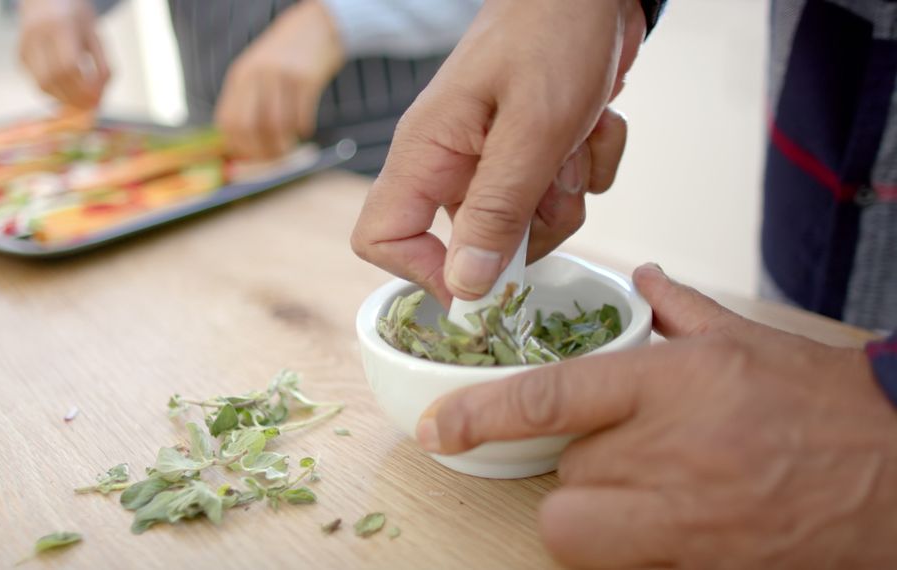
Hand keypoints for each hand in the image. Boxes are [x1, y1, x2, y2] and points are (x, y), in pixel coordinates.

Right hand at [18, 0, 110, 108]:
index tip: (98, 100)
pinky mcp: (20, 56)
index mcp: (59, 26)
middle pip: (52, 79)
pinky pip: (38, 83)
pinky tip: (69, 92)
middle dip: (74, 99)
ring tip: (82, 103)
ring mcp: (25, 46)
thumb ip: (102, 65)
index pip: (68, 66)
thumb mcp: (95, 34)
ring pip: (42, 86)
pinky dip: (55, 93)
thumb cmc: (75, 15)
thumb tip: (100, 98)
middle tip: (91, 107)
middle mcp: (37, 36)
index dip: (83, 88)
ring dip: (64, 100)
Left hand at [214, 0, 344, 158]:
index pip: (228, 122)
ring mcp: (280, 77)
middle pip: (250, 128)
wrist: (315, 27)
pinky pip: (301, 118)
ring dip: (284, 144)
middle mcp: (256, 76)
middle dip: (262, 151)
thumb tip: (243, 144)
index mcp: (240, 76)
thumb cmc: (285, 57)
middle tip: (274, 156)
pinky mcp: (305, 80)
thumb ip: (247, 100)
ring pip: (276, 126)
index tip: (252, 156)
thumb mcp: (257, 71)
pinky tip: (305, 129)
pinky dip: (303, 130)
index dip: (238, 146)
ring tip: (291, 145)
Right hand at [350, 0, 643, 306]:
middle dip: (529, 227)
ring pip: (525, 227)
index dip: (426, 272)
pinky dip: (588, 168)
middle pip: (473, 245)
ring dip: (567, 192)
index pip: (381, 238)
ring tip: (577, 137)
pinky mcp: (529, 157)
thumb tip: (466, 286)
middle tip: (557, 179)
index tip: (486, 281)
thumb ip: (497, 211)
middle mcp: (450, 163)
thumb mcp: (532, 129)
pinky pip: (561, 198)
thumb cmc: (553, 31)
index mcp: (425, 153)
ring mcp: (489, 161)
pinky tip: (592, 125)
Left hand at [418, 264, 896, 568]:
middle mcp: (666, 456)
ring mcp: (684, 522)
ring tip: (633, 491)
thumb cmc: (824, 402)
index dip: (479, 414)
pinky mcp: (700, 567)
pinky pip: (628, 565)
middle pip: (560, 476)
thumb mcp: (745, 339)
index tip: (436, 426)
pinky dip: (630, 547)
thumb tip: (639, 281)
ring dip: (587, 516)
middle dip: (569, 467)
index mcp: (669, 386)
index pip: (548, 399)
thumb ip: (678, 310)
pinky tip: (670, 518)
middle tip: (609, 450)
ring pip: (578, 530)